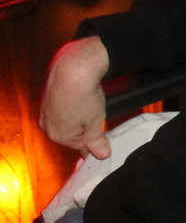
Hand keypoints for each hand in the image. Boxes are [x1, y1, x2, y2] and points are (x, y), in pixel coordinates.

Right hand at [39, 36, 112, 158]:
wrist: (73, 67)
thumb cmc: (84, 95)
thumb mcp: (95, 121)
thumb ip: (97, 140)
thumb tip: (102, 155)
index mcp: (59, 135)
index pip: (79, 146)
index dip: (93, 145)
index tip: (101, 147)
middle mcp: (48, 124)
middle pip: (71, 133)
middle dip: (86, 128)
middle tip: (98, 119)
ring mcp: (45, 109)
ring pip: (67, 119)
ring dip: (80, 116)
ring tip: (91, 105)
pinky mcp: (48, 95)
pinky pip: (62, 106)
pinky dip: (73, 104)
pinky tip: (82, 96)